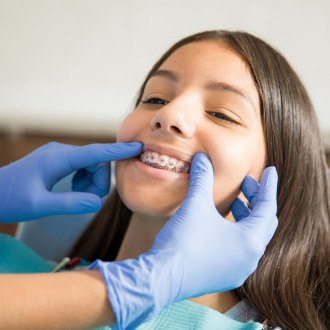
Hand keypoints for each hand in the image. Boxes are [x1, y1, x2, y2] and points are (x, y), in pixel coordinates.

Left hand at [0, 141, 141, 221]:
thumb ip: (70, 204)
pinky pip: (81, 168)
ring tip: (77, 197)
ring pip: (90, 165)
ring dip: (91, 183)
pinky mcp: (58, 162)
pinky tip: (73, 190)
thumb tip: (97, 203)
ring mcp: (60, 156)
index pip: (95, 153)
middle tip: (87, 200)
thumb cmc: (9, 198)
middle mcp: (61, 152)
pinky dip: (84, 180)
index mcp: (58, 159)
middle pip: (96, 162)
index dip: (117, 151)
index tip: (137, 147)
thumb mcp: (39, 205)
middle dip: (99, 182)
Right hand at [91, 153, 277, 328]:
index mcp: (250, 240)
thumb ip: (203, 178)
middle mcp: (250, 259)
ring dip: (246, 217)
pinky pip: (239, 251)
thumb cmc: (183, 241)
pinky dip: (236, 233)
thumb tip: (202, 158)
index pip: (268, 207)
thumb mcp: (196, 204)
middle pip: (263, 223)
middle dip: (256, 200)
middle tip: (246, 184)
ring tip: (234, 202)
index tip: (270, 170)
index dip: (268, 186)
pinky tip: (220, 225)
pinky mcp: (223, 277)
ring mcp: (237, 271)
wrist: (161, 277)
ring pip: (251, 238)